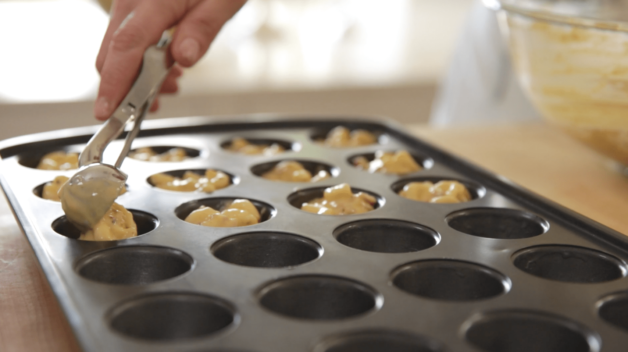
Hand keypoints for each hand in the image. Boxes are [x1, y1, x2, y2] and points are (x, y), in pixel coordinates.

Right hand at [94, 0, 245, 119]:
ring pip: (119, 49)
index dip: (115, 82)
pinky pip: (129, 39)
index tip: (108, 111)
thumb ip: (202, 30)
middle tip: (153, 105)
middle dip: (127, 87)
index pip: (128, 46)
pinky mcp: (135, 8)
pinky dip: (141, 61)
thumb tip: (183, 58)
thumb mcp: (223, 1)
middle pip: (113, 52)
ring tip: (171, 84)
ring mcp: (131, 3)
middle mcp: (134, 0)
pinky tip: (167, 68)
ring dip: (137, 76)